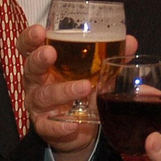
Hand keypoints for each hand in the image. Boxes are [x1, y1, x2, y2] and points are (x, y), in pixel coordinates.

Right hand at [20, 26, 139, 149]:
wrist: (77, 129)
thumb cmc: (80, 91)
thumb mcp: (94, 72)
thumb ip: (109, 57)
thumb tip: (131, 41)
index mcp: (45, 63)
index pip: (29, 47)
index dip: (30, 38)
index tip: (39, 30)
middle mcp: (37, 82)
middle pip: (31, 67)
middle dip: (39, 59)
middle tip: (50, 53)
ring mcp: (39, 105)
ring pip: (44, 96)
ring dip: (63, 90)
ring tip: (84, 87)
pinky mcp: (45, 126)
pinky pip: (48, 126)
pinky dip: (60, 126)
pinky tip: (72, 125)